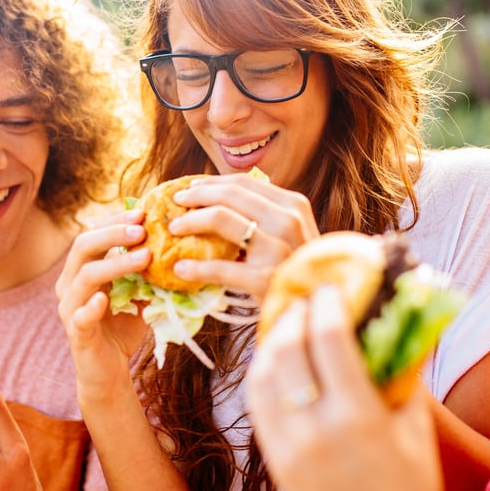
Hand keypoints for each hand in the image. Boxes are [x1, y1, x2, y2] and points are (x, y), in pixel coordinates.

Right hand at [56, 209, 151, 403]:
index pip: (92, 234)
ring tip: (144, 257)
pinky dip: (92, 306)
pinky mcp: (76, 333)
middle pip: (83, 247)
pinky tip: (106, 299)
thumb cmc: (122, 328)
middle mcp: (69, 284)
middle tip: (142, 229)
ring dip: (115, 263)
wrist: (109, 372)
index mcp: (81, 270)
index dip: (114, 221)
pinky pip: (80, 316)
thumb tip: (174, 244)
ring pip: (85, 277)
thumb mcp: (138, 293)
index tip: (142, 212)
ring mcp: (69, 308)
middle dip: (113, 234)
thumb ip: (145, 272)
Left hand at [169, 173, 319, 300]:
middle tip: (175, 203)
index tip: (189, 187)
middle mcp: (287, 221)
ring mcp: (278, 249)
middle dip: (195, 196)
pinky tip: (180, 268)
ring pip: (220, 219)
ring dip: (189, 221)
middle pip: (229, 195)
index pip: (244, 183)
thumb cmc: (296, 267)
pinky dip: (195, 267)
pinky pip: (219, 268)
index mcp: (293, 205)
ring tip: (174, 230)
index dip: (211, 182)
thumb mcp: (291, 232)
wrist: (316, 307)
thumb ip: (264, 212)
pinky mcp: (265, 279)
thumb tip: (215, 194)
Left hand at [247, 286, 456, 490]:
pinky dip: (262, 371)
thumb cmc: (413, 485)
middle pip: (288, 350)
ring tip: (289, 322)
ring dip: (273, 339)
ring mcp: (288, 448)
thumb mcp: (414, 425)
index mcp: (359, 418)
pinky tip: (277, 357)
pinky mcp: (273, 461)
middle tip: (305, 296)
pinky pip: (256, 402)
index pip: (328, 339)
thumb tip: (385, 315)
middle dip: (294, 314)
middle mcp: (316, 431)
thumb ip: (398, 370)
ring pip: (262, 374)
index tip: (329, 286)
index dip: (325, 303)